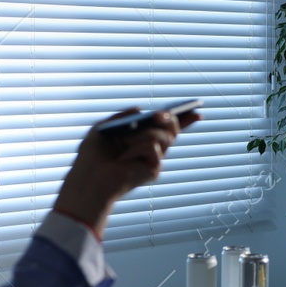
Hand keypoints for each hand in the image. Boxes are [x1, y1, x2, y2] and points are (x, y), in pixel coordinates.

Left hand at [53, 106, 200, 237]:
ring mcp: (153, 161)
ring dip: (144, 135)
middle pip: (172, 130)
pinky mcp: (153, 170)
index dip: (182, 119)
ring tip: (125, 142)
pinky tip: (124, 159)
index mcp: (139, 139)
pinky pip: (154, 148)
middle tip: (159, 115)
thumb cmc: (92, 156)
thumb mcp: (103, 127)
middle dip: (169, 119)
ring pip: (164, 136)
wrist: (89, 177)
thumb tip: (141, 109)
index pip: (165, 127)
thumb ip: (122, 116)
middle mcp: (150, 150)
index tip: (196, 109)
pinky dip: (137, 149)